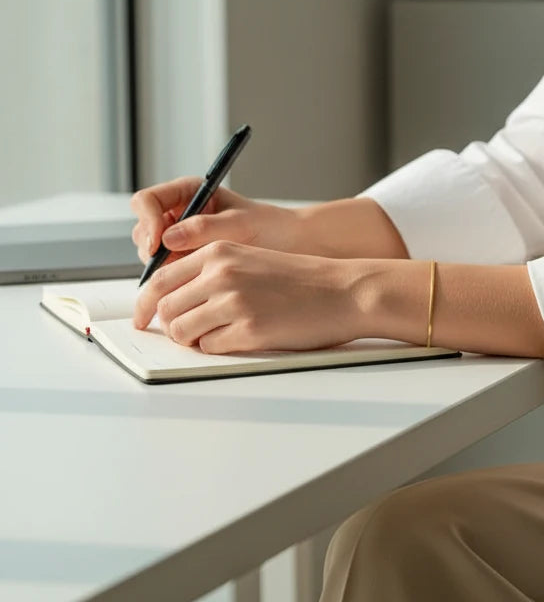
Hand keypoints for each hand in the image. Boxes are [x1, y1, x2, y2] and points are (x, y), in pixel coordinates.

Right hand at [130, 177, 303, 265]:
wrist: (288, 246)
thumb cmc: (270, 226)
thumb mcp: (240, 223)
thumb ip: (205, 227)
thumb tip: (169, 238)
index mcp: (188, 193)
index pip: (147, 201)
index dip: (148, 221)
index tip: (159, 243)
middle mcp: (178, 214)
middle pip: (143, 230)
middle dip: (153, 249)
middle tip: (175, 266)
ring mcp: (179, 239)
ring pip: (151, 254)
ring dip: (164, 266)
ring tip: (195, 273)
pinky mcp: (185, 261)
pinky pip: (167, 271)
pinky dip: (174, 280)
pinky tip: (194, 285)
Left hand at [133, 241, 362, 353]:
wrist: (344, 292)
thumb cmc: (302, 280)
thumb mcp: (251, 261)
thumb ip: (211, 273)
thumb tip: (171, 303)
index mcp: (218, 252)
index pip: (159, 281)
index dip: (144, 305)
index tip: (142, 319)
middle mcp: (220, 274)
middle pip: (165, 309)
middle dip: (171, 326)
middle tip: (186, 334)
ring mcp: (233, 303)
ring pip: (182, 332)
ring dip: (193, 340)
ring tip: (218, 335)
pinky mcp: (249, 330)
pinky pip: (209, 348)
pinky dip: (217, 349)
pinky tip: (240, 338)